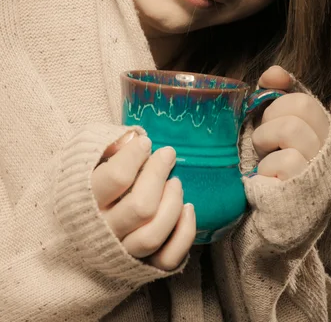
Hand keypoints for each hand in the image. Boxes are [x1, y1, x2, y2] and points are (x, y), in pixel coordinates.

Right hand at [91, 132, 195, 270]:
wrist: (67, 233)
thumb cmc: (80, 186)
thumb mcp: (80, 159)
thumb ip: (104, 144)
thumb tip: (132, 137)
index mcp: (81, 202)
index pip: (116, 178)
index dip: (135, 156)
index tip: (145, 144)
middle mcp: (101, 232)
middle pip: (140, 207)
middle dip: (159, 175)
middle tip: (167, 155)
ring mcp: (120, 254)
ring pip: (153, 235)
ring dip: (172, 204)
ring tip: (175, 182)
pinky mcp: (140, 268)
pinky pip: (168, 258)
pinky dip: (184, 234)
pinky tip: (187, 209)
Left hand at [252, 66, 329, 183]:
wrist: (272, 216)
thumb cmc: (271, 168)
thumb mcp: (270, 132)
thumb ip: (272, 102)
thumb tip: (273, 73)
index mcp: (318, 128)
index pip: (305, 96)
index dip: (283, 86)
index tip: (266, 86)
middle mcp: (327, 144)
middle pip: (302, 104)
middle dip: (273, 115)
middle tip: (264, 137)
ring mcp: (320, 164)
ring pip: (291, 128)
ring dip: (266, 139)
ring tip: (264, 156)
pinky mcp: (308, 185)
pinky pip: (286, 159)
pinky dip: (268, 166)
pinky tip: (269, 176)